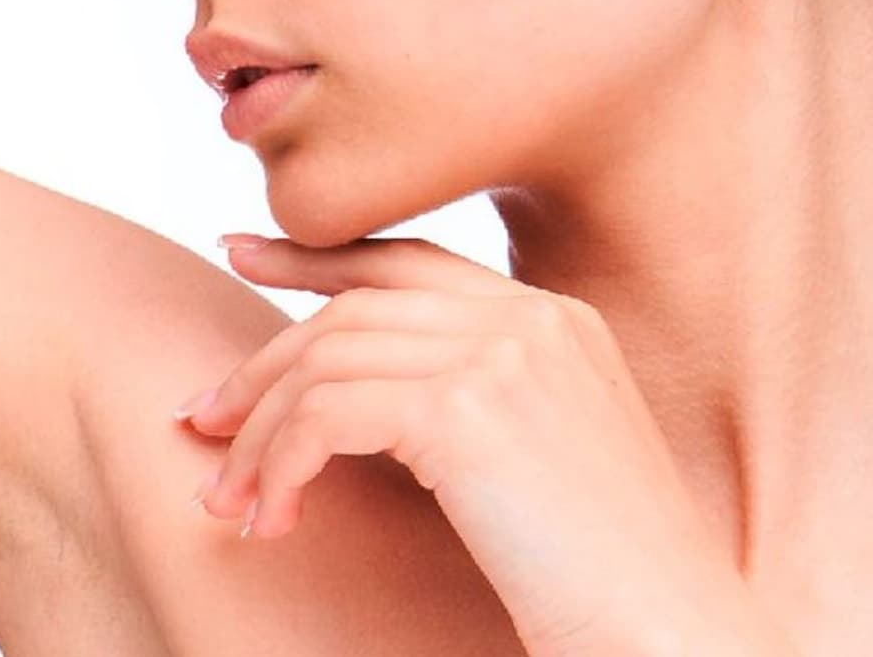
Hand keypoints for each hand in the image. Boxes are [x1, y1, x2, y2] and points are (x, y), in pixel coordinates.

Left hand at [177, 234, 776, 654]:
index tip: (242, 253)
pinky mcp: (468, 411)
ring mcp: (504, 356)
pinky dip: (279, 466)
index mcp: (556, 321)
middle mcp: (530, 320)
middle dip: (263, 363)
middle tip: (203, 415)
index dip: (318, 257)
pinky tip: (274, 521)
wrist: (669, 631)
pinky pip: (326, 415)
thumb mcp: (542, 460)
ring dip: (260, 435)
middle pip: (352, 308)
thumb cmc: (605, 573)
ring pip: (326, 360)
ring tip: (229, 500)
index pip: (412, 262)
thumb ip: (475, 400)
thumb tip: (365, 395)